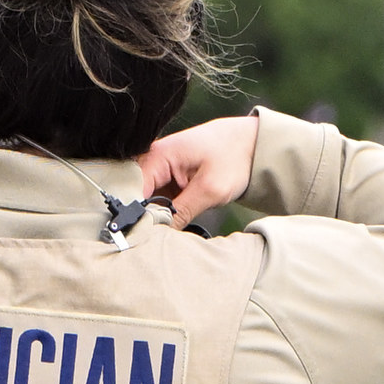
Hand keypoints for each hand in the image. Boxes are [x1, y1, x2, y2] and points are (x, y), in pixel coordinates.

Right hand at [139, 114, 260, 226]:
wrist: (251, 145)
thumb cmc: (234, 157)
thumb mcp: (210, 189)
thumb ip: (182, 212)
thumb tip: (159, 232)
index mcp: (158, 155)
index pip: (132, 190)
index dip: (135, 215)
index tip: (142, 236)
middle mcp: (152, 160)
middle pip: (134, 196)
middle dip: (143, 218)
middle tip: (153, 238)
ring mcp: (159, 170)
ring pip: (144, 201)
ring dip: (153, 216)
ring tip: (163, 230)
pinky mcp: (167, 179)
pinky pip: (156, 200)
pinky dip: (162, 212)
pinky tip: (169, 222)